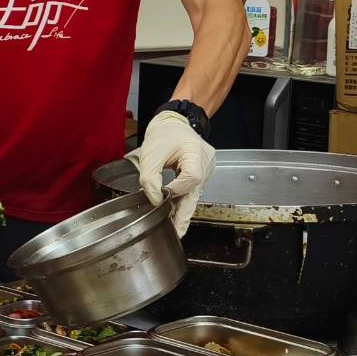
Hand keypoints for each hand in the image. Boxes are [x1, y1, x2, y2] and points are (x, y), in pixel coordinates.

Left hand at [133, 111, 215, 237]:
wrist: (172, 124)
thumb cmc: (163, 136)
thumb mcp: (150, 154)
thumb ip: (150, 178)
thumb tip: (154, 200)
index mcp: (196, 151)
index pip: (192, 177)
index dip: (178, 188)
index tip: (163, 195)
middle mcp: (206, 161)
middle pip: (197, 191)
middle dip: (185, 212)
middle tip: (178, 231)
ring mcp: (206, 168)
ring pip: (195, 193)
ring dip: (183, 208)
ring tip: (176, 228)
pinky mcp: (200, 173)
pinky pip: (192, 189)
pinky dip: (183, 200)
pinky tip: (176, 214)